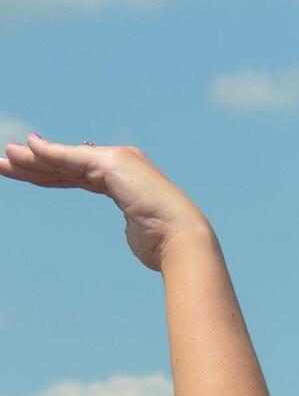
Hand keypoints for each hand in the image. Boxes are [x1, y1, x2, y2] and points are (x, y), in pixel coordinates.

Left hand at [0, 135, 209, 269]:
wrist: (183, 240)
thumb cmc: (166, 246)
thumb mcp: (141, 232)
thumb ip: (131, 225)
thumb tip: (131, 229)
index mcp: (125, 181)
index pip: (79, 175)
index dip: (52, 173)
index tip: (30, 176)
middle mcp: (120, 164)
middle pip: (66, 165)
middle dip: (34, 165)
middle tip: (6, 162)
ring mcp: (115, 161)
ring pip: (64, 160)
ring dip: (32, 160)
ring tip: (5, 159)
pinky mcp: (109, 163)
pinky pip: (71, 158)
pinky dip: (49, 153)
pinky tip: (27, 149)